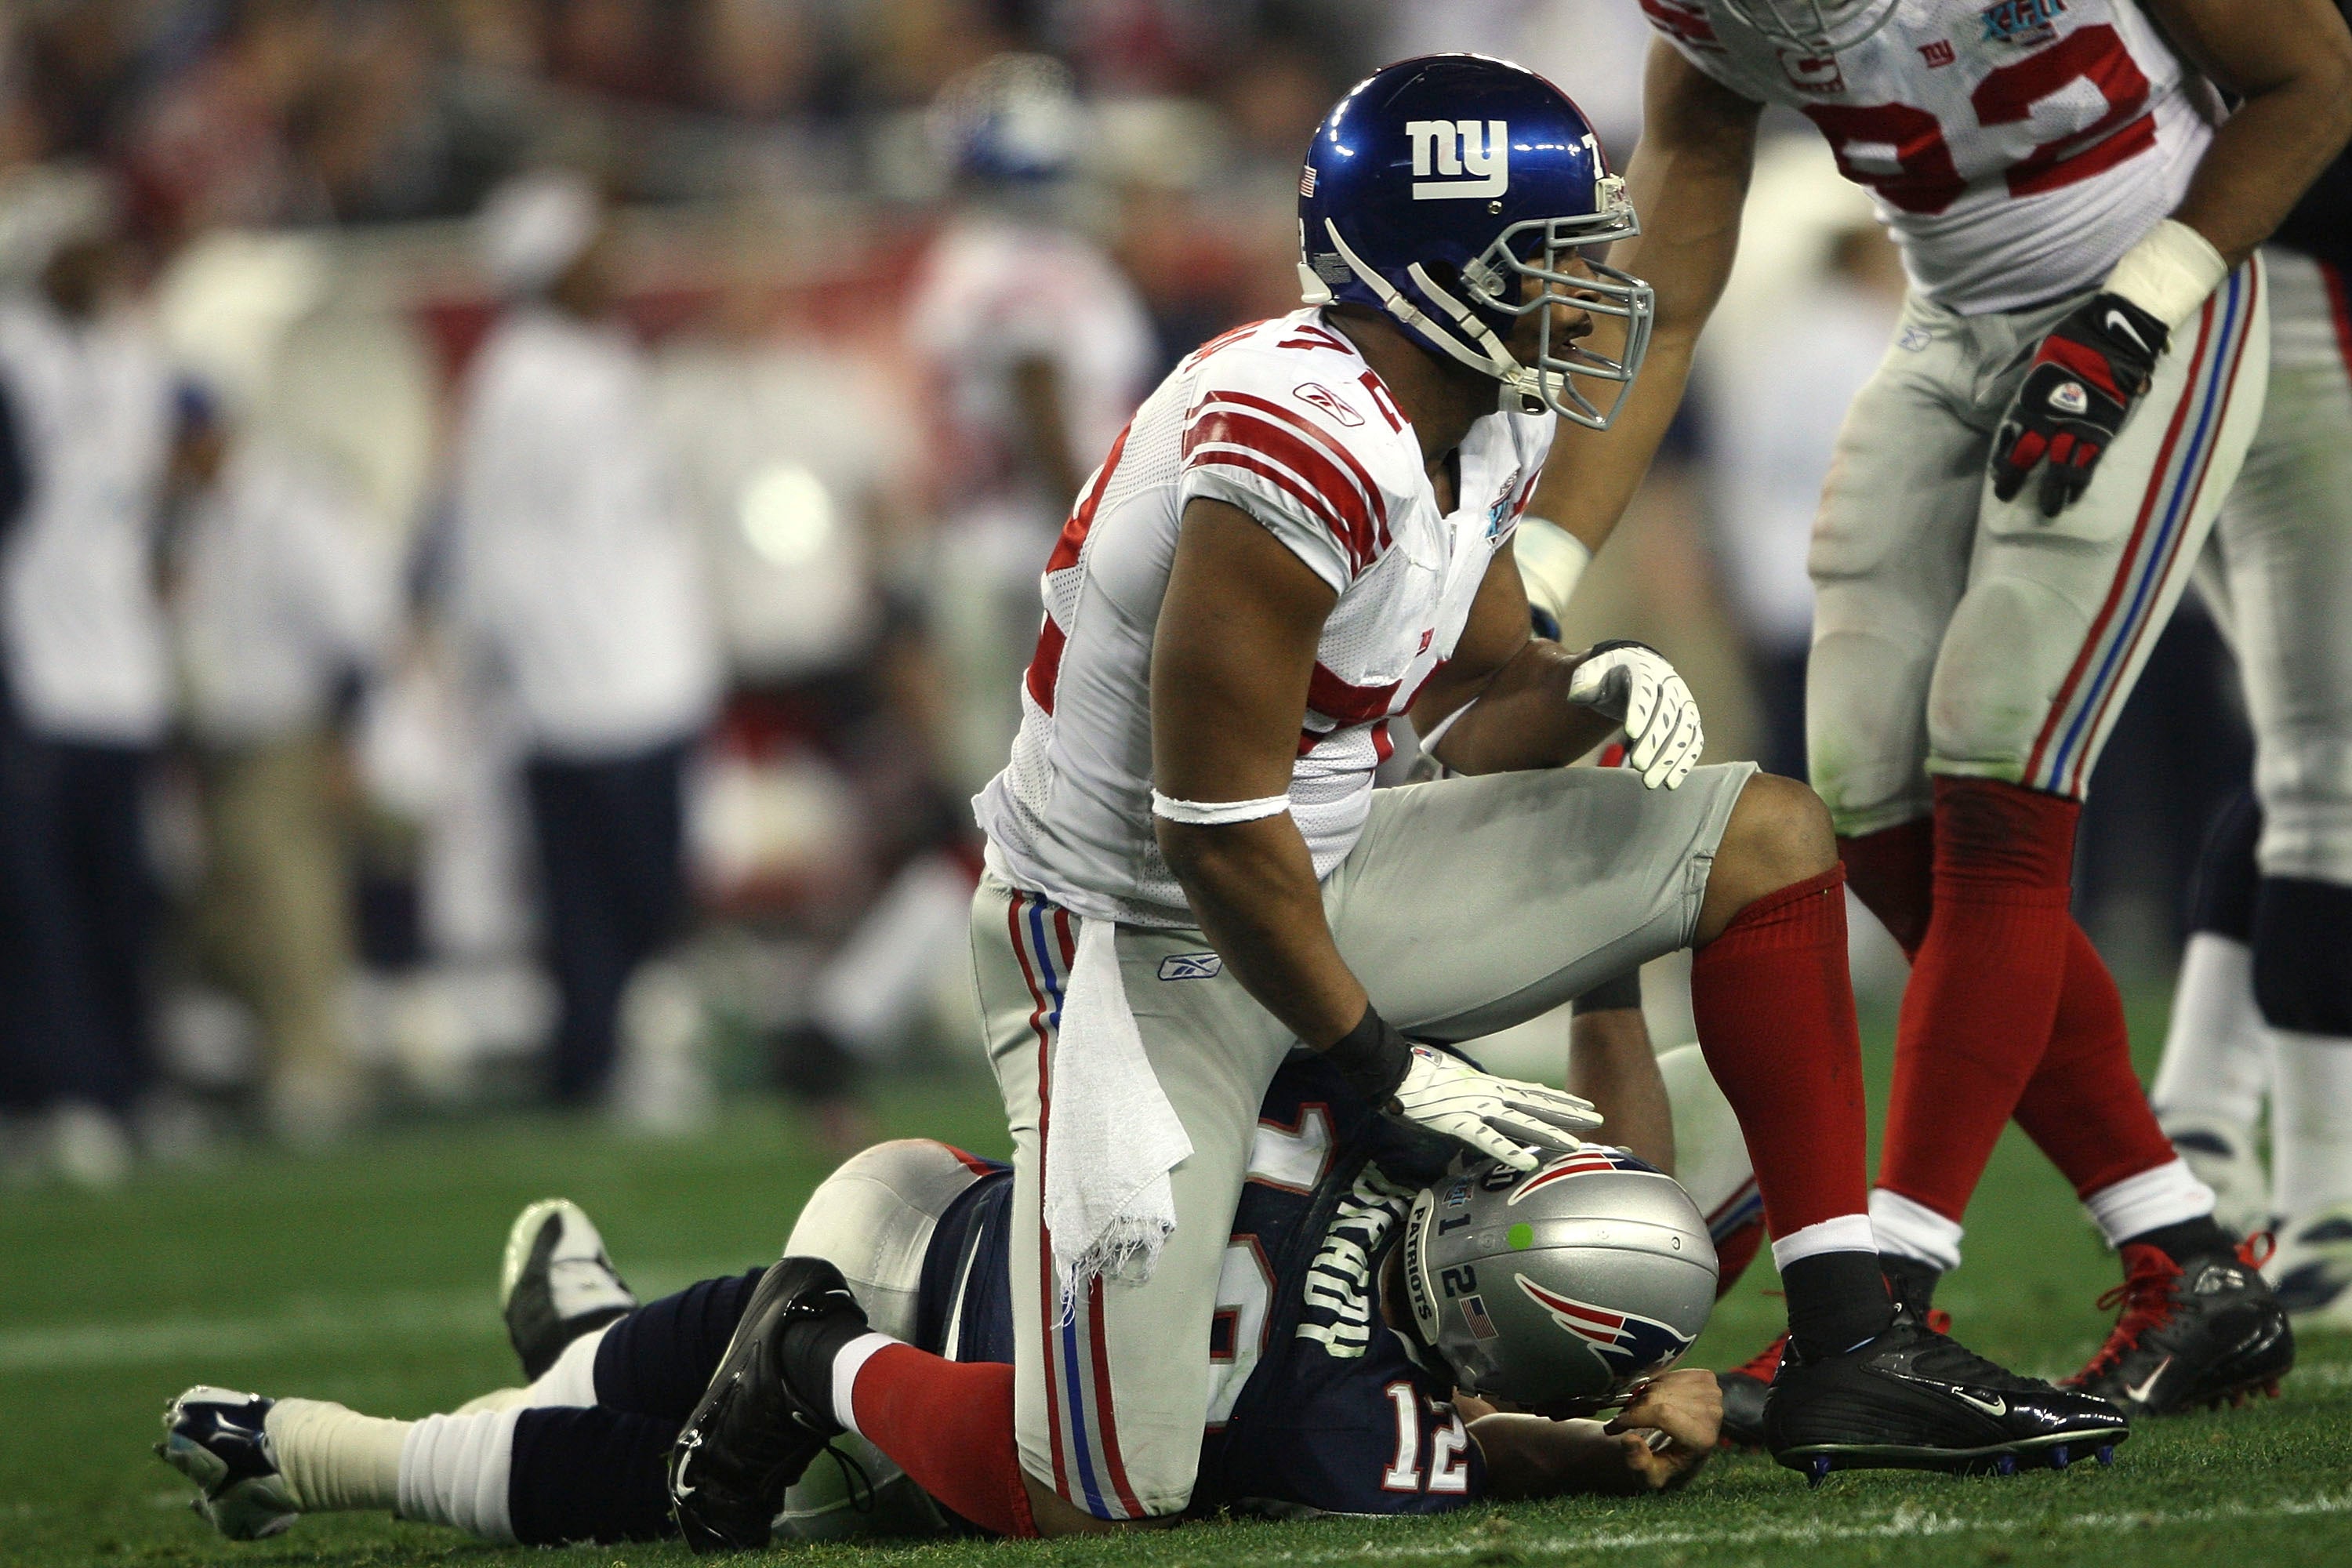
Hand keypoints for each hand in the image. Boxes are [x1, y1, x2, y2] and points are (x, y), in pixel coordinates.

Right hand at [1388, 1044, 1601, 1170]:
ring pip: (1520, 1122)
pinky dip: (1508, 1151)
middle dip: (1568, 1113)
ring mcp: (1476, 1107)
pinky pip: (1487, 1139)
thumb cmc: (1419, 1072)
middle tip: (1597, 1119)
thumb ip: (1473, 1094)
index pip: (1531, 1092)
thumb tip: (1482, 1105)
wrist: (1394, 1067)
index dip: (1558, 1099)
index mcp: (1488, 1085)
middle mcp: (1489, 1093)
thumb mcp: (1455, 1080)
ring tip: (1574, 1143)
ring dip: (1549, 1133)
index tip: (1581, 1104)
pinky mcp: (1458, 1122)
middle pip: (1536, 1105)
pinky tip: (1527, 1162)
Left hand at [1566, 641, 1701, 788]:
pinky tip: (1671, 782)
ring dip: (1669, 758)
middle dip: (1654, 741)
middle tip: (1638, 765)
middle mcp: (1670, 686)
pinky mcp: (1689, 721)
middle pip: (1667, 715)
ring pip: (1683, 731)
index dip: (1640, 711)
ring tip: (1650, 781)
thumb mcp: (1594, 672)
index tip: (1631, 733)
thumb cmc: (1611, 677)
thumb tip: (1576, 695)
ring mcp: (1683, 704)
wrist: (1636, 672)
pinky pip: (1692, 742)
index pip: (1645, 690)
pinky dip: (1684, 762)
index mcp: (1645, 670)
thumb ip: (1584, 681)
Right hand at [1603, 1369, 1719, 1489]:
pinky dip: (1654, 1387)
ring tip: (1638, 1415)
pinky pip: (1667, 1375)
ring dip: (1641, 1398)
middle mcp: (1713, 1413)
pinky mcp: (1707, 1379)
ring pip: (1659, 1385)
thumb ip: (1639, 1463)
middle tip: (1623, 1423)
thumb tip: (1629, 1439)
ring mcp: (1712, 1393)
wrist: (1686, 1453)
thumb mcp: (1649, 1477)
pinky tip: (1655, 1403)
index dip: (1633, 1417)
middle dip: (1634, 1409)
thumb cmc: (1666, 1466)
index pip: (1662, 1415)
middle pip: (1658, 1397)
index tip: (1613, 1427)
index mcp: (1702, 1439)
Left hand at [1990, 291, 2167, 517]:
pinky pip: (2090, 461)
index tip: (1996, 472)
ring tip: (2049, 510)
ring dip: (2054, 490)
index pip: (2011, 435)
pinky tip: (2075, 496)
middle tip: (2006, 494)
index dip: (2003, 456)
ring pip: (2062, 466)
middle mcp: (2051, 417)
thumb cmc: (2071, 341)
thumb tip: (1984, 396)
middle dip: (2016, 476)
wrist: (2113, 334)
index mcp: (2032, 399)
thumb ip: (2015, 379)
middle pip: (2029, 454)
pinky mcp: (2104, 429)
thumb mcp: (2034, 357)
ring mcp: (2079, 425)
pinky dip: (2081, 480)